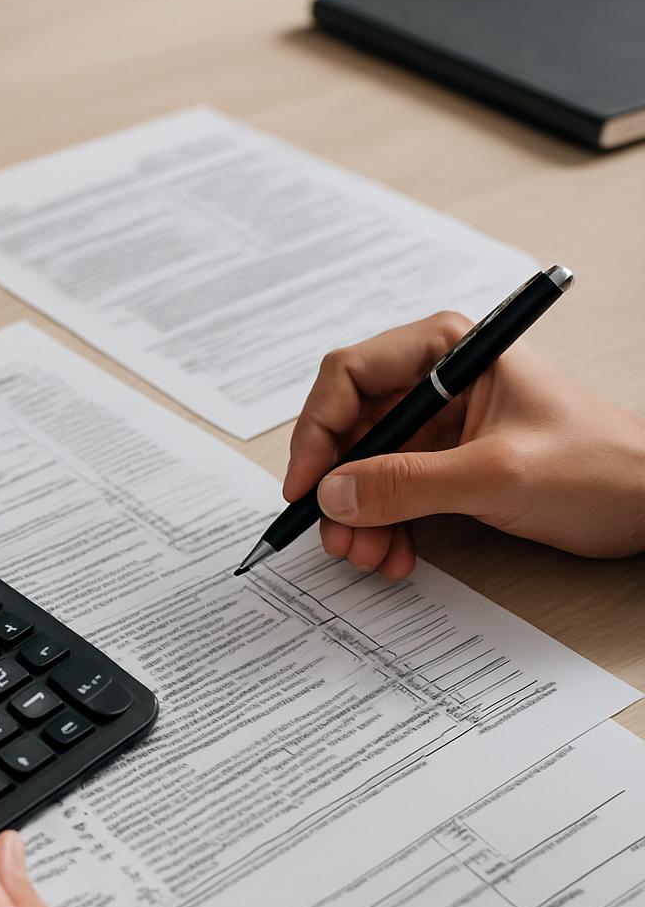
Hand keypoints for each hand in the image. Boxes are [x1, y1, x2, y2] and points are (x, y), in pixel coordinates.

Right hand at [284, 310, 644, 579]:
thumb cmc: (598, 466)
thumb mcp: (496, 476)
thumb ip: (409, 484)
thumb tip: (333, 495)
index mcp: (449, 349)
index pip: (349, 376)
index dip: (317, 432)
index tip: (307, 487)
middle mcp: (437, 380)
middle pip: (350, 426)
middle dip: (338, 487)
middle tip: (338, 538)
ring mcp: (441, 425)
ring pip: (366, 468)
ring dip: (359, 517)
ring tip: (369, 557)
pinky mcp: (449, 465)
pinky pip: (394, 494)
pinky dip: (385, 527)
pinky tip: (394, 556)